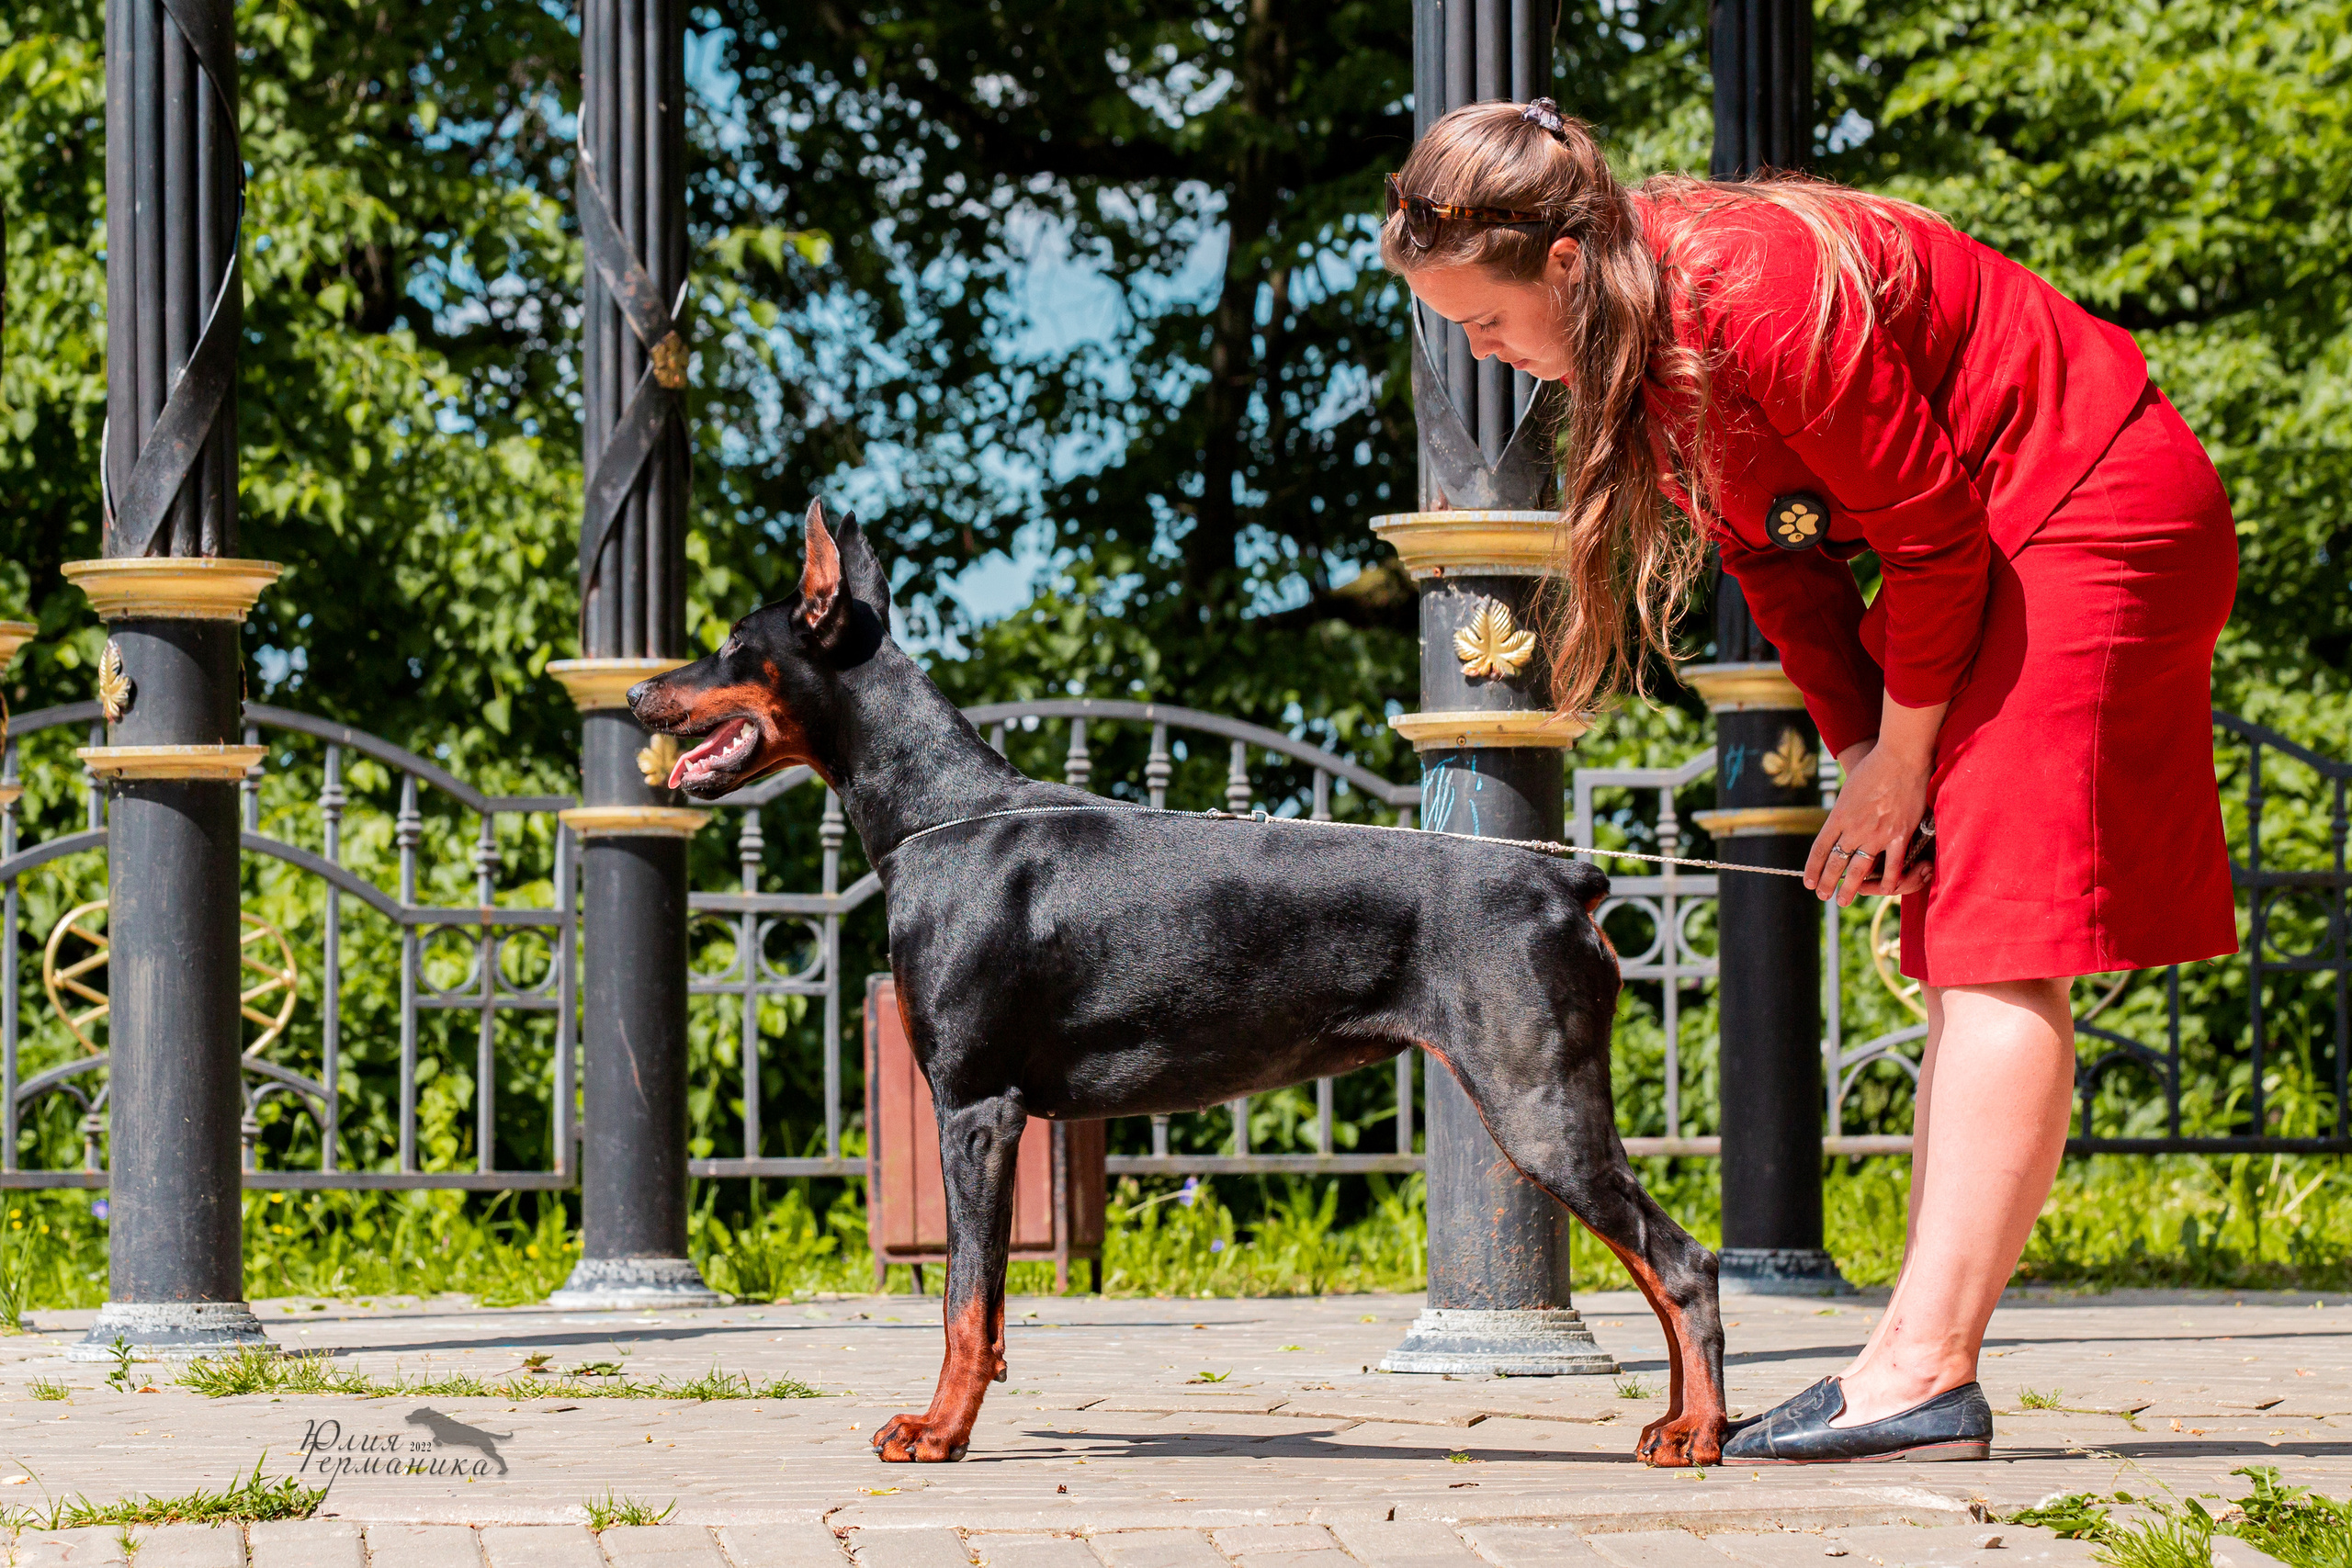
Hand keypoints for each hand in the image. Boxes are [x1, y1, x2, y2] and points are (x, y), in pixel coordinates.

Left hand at [1806, 737, 1931, 904]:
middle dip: (1827, 882)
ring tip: (1842, 900)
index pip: (1819, 848)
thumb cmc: (1874, 768)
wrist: (1900, 757)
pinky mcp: (1900, 835)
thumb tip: (1838, 825)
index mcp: (1838, 816)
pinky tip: (1885, 891)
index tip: (1808, 881)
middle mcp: (1854, 828)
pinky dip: (1889, 880)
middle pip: (1836, 863)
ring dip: (1850, 887)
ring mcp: (1877, 834)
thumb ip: (1843, 812)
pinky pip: (1893, 865)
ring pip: (1860, 869)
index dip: (1813, 868)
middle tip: (1822, 896)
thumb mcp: (1848, 790)